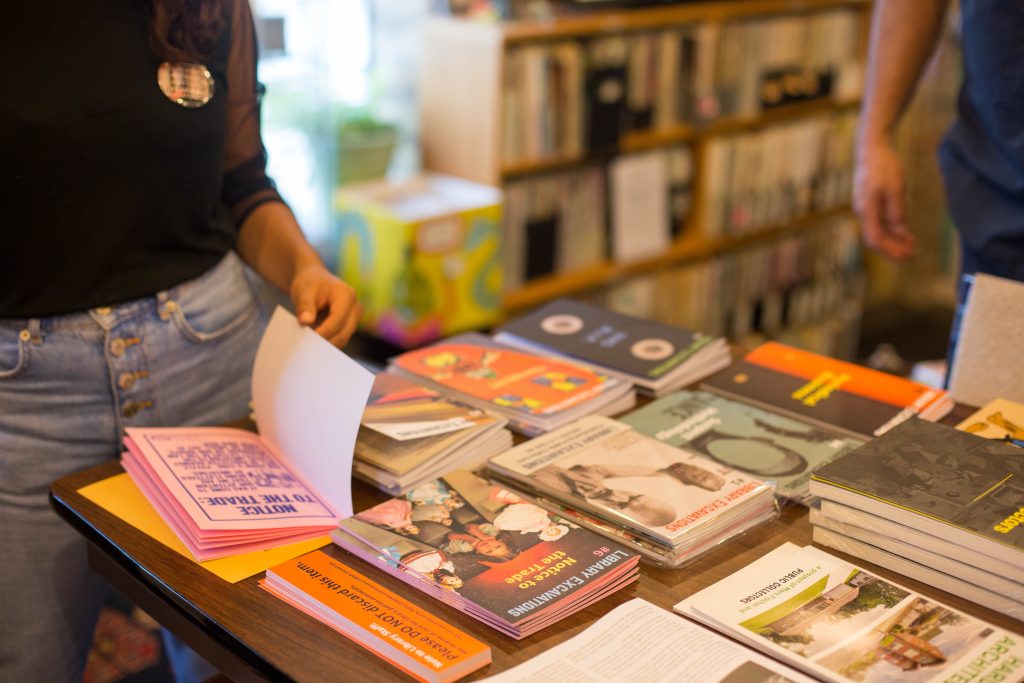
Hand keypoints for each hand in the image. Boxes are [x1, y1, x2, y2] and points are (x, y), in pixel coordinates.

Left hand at [289, 264, 361, 346]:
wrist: (314, 280)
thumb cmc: (310, 283)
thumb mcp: (303, 291)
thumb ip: (305, 306)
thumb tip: (305, 322)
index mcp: (347, 295)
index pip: (338, 320)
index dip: (324, 332)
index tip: (308, 340)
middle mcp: (356, 308)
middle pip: (343, 333)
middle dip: (325, 341)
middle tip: (306, 347)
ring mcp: (354, 318)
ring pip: (342, 339)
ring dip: (325, 343)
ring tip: (307, 343)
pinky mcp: (349, 327)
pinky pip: (339, 339)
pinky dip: (326, 342)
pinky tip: (313, 342)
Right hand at [853, 140, 915, 260]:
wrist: (871, 148)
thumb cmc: (884, 166)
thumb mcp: (896, 189)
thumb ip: (897, 213)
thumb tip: (901, 233)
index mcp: (866, 210)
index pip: (875, 240)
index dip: (891, 251)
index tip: (908, 256)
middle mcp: (862, 212)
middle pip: (875, 239)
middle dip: (893, 249)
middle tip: (913, 254)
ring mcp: (864, 208)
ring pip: (877, 232)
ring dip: (893, 241)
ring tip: (911, 245)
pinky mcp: (869, 203)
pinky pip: (879, 223)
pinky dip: (891, 230)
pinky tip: (904, 231)